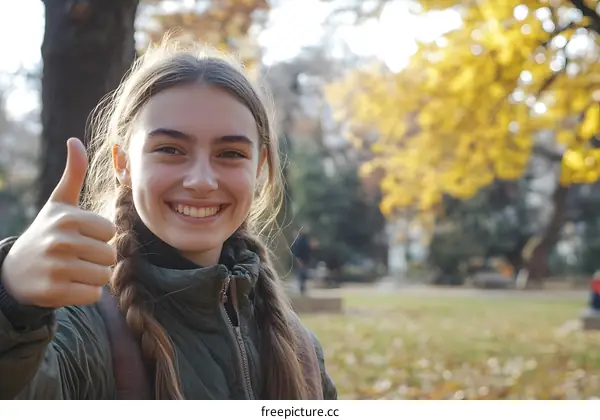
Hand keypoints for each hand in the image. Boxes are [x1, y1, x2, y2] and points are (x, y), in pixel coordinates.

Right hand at [1, 138, 116, 307]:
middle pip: (110, 255)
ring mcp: (55, 267)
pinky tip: (67, 285)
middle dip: (99, 259)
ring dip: (93, 277)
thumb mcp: (59, 203)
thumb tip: (75, 140)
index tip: (81, 236)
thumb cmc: (47, 232)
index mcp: (67, 217)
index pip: (110, 232)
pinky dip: (85, 293)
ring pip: (103, 276)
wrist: (15, 271)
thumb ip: (73, 174)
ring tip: (73, 270)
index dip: (100, 237)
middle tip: (78, 256)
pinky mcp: (53, 292)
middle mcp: (60, 240)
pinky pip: (92, 295)